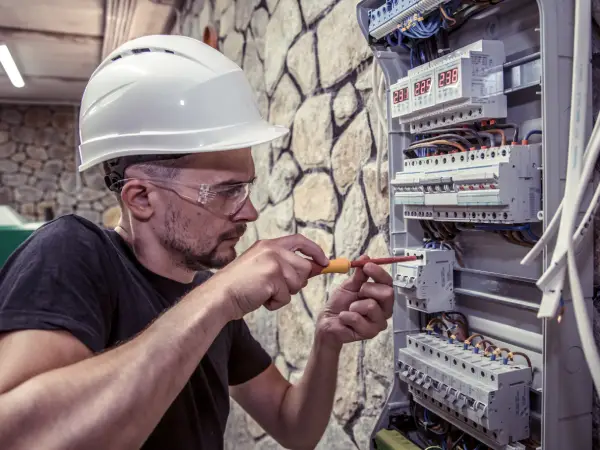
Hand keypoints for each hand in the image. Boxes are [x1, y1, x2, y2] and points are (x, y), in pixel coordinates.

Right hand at [211, 234, 328, 320]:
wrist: (219, 296)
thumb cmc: (239, 285)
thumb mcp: (262, 266)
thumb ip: (285, 264)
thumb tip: (316, 267)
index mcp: (269, 244)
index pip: (300, 240)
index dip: (315, 251)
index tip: (325, 261)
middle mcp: (272, 249)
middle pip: (305, 267)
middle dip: (297, 282)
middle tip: (277, 288)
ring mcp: (273, 262)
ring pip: (298, 283)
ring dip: (284, 293)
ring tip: (264, 292)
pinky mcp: (272, 277)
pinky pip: (286, 296)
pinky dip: (275, 303)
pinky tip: (261, 298)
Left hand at [316, 256, 393, 347]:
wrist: (328, 321)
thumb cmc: (341, 304)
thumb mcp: (349, 286)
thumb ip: (359, 274)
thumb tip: (365, 257)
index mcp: (381, 296)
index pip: (388, 282)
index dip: (379, 273)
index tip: (367, 266)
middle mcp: (384, 309)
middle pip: (387, 293)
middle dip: (368, 288)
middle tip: (357, 292)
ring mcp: (378, 323)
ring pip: (372, 305)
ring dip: (355, 304)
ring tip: (349, 308)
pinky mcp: (369, 333)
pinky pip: (358, 318)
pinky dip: (346, 315)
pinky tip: (344, 318)